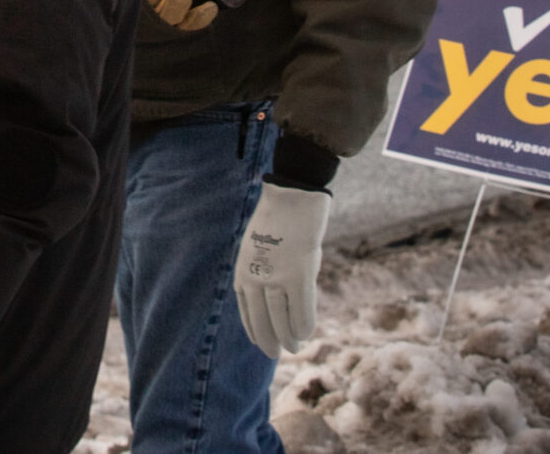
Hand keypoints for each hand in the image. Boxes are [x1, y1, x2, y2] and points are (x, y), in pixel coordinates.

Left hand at [233, 182, 328, 356]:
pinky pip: (302, 312)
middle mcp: (255, 278)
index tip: (259, 343)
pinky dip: (304, 326)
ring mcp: (276, 279)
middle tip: (277, 353)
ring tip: (294, 348)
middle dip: (270, 341)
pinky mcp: (298, 277)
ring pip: (282, 322)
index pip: (245, 311)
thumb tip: (276, 300)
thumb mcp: (260, 248)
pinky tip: (306, 334)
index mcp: (243, 271)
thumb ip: (263, 272)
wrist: (292, 197)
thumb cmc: (278, 221)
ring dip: (289, 339)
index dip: (254, 330)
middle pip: (262, 321)